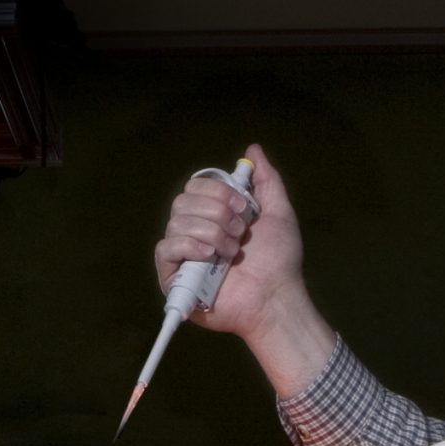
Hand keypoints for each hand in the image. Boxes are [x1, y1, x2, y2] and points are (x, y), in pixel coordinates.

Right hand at [150, 143, 335, 395]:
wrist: (275, 296)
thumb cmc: (279, 261)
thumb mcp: (278, 211)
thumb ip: (266, 179)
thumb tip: (253, 149)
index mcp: (213, 216)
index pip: (195, 186)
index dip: (216, 191)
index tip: (242, 207)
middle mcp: (194, 232)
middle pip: (182, 200)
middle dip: (215, 212)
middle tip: (239, 232)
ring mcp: (182, 255)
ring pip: (176, 222)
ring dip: (211, 233)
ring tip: (232, 252)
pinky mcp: (173, 277)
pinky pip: (165, 247)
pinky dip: (190, 245)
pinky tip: (211, 256)